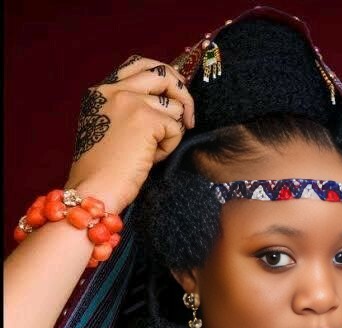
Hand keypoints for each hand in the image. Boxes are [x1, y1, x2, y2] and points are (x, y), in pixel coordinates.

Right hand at [65, 55, 194, 213]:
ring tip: (151, 152)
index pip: (141, 64)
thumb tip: (167, 102)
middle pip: (163, 73)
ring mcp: (131, 102)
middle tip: (187, 119)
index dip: (164, 78)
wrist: (94, 190)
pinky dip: (169, 147)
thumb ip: (129, 109)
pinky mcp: (146, 119)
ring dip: (170, 132)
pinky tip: (150, 159)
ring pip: (174, 106)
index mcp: (102, 90)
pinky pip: (175, 128)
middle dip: (182, 93)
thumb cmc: (103, 170)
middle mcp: (115, 89)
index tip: (174, 95)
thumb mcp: (109, 128)